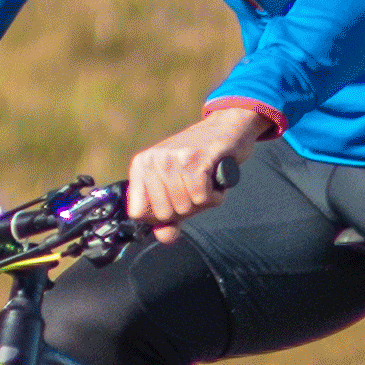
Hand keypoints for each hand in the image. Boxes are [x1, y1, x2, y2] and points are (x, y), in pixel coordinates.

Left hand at [125, 103, 276, 233]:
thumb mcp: (177, 187)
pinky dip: (215, 196)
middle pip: (164, 214)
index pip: (137, 212)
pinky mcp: (195, 160)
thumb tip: (165, 237)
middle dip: (185, 209)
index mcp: (141, 166)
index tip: (174, 203)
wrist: (227, 128)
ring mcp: (172, 159)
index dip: (159, 217)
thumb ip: (168, 215)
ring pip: (184, 207)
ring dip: (203, 202)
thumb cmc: (201, 162)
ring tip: (206, 181)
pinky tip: (215, 180)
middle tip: (195, 188)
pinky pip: (202, 199)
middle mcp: (152, 161)